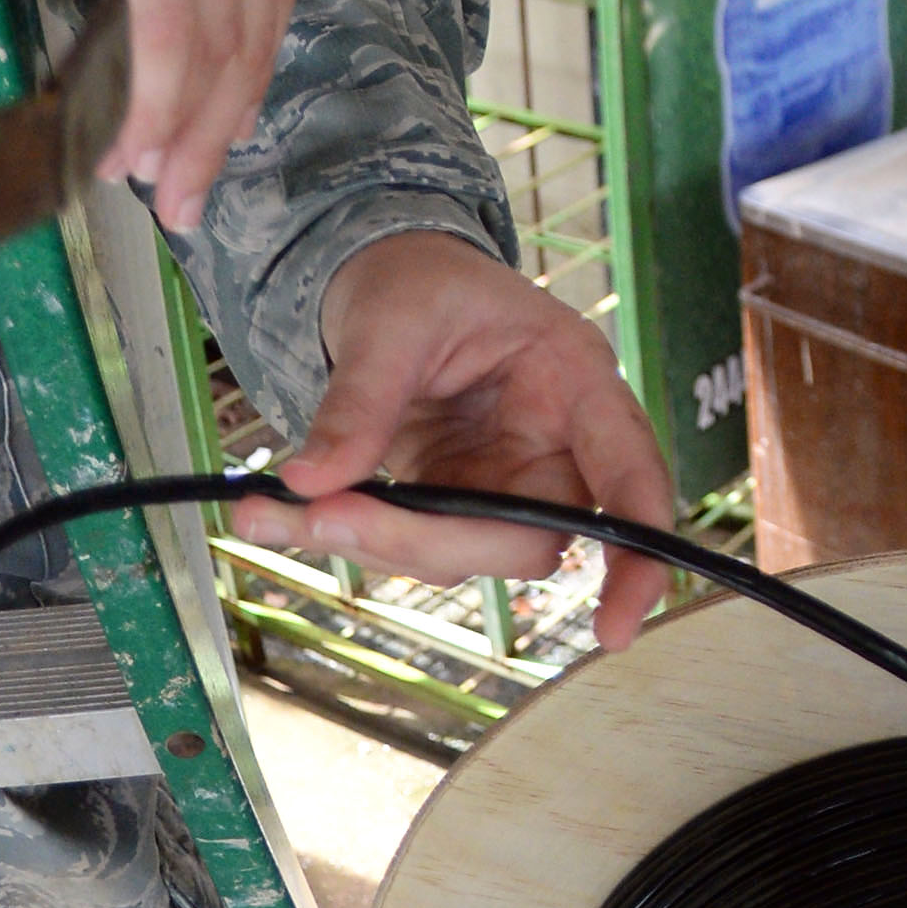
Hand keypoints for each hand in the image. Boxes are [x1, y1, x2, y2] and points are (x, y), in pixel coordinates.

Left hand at [278, 230, 674, 651]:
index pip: (632, 477)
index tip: (615, 629)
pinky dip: (346, 534)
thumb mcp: (391, 320)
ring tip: (268, 513)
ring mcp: (507, 479)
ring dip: (371, 543)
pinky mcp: (456, 499)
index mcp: (576, 380)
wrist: (387, 279)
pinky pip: (414, 543)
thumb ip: (360, 401)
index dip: (637, 556)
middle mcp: (557, 443)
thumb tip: (310, 482)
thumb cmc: (418, 281)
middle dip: (429, 542)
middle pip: (530, 535)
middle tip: (321, 521)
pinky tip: (279, 511)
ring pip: (464, 552)